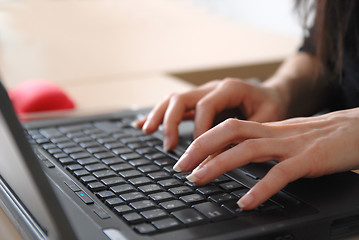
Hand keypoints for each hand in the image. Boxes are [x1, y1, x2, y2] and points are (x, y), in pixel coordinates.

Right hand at [135, 78, 285, 150]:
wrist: (272, 94)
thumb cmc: (271, 106)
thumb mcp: (267, 120)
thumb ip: (244, 135)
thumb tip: (218, 156)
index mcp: (229, 88)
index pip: (205, 106)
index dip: (199, 129)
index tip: (199, 150)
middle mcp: (212, 88)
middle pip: (182, 98)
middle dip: (170, 121)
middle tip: (168, 146)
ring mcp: (203, 93)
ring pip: (173, 99)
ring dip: (159, 115)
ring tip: (147, 131)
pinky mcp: (198, 103)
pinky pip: (174, 106)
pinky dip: (158, 114)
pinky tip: (143, 124)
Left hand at [173, 108, 358, 209]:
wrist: (356, 129)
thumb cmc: (320, 137)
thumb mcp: (285, 138)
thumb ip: (262, 144)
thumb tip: (237, 155)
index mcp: (267, 128)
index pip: (228, 128)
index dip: (203, 139)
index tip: (185, 156)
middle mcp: (273, 133)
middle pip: (229, 132)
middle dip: (200, 147)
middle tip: (180, 167)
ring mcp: (290, 145)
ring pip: (247, 149)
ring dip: (219, 164)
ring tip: (198, 180)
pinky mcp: (308, 159)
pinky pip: (280, 174)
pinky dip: (261, 188)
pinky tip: (245, 202)